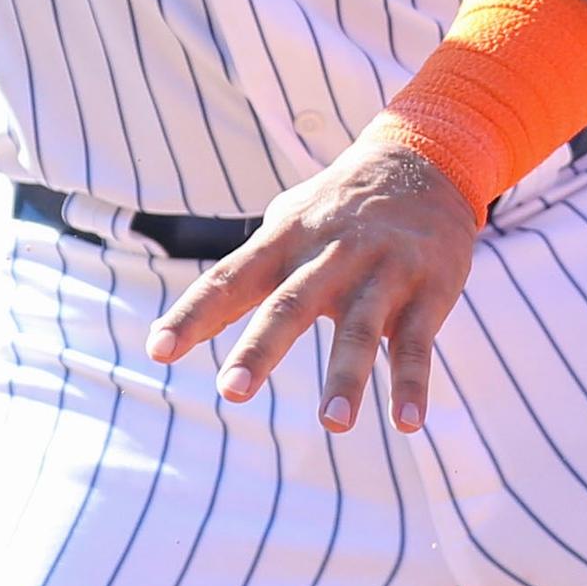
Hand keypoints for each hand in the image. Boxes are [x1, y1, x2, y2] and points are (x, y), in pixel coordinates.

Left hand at [143, 136, 478, 432]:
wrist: (427, 161)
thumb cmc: (339, 208)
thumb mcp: (289, 223)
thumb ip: (243, 272)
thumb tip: (180, 326)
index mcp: (286, 240)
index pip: (230, 278)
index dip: (193, 314)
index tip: (158, 349)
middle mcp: (331, 254)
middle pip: (291, 304)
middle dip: (261, 348)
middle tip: (232, 391)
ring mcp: (382, 271)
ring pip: (359, 328)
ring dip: (347, 377)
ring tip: (333, 424)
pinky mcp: (428, 289)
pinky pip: (416, 342)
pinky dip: (411, 383)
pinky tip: (407, 423)